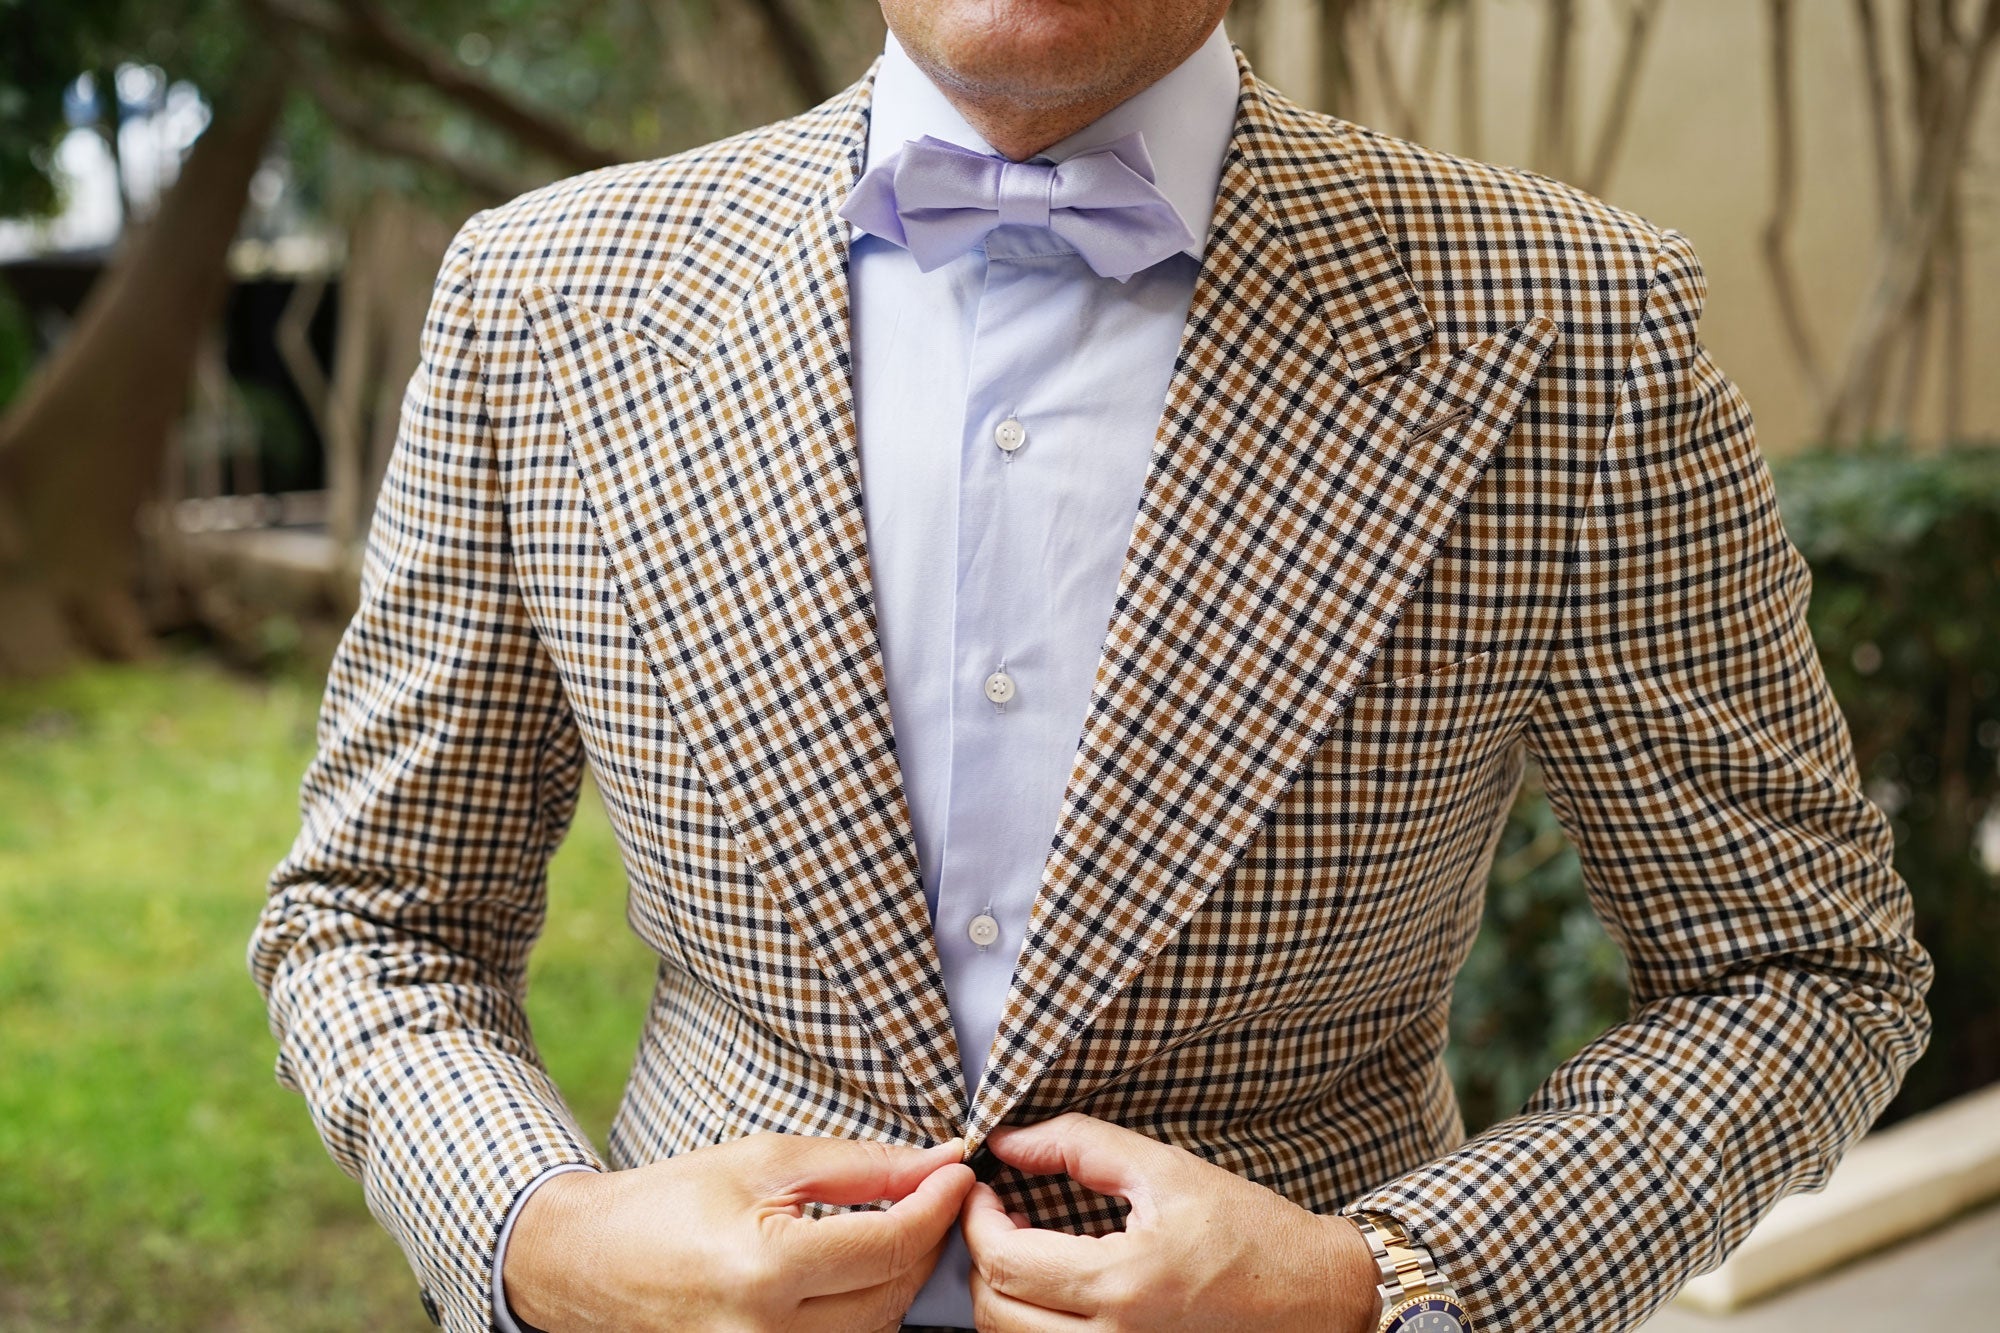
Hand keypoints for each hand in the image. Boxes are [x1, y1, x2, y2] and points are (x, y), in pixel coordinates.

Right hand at [504, 1132, 973, 1331]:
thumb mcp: (766, 1161)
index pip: (891, 1245)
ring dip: (895, 1283)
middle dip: (922, 1242)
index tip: (958, 1172)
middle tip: (928, 1196)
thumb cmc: (671, 1201)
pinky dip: (862, 1315)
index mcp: (766, 1269)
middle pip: (892, 1295)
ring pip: (876, 1332)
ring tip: (886, 1233)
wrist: (587, 1263)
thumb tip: (939, 1162)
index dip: (938, 1205)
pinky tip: (854, 1278)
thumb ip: (861, 1166)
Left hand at [960, 1113, 1378, 1331]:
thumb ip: (1079, 1145)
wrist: (1319, 1296)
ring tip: (1025, 1250)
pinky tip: (1055, 1290)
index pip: (1004, 1260)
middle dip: (981, 1259)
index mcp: (1123, 1282)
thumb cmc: (1250, 1231)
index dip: (975, 1219)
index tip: (983, 1188)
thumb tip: (1007, 1138)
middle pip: (995, 1314)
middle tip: (999, 1217)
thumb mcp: (1166, 1169)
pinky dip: (1034, 1326)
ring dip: (1003, 1297)